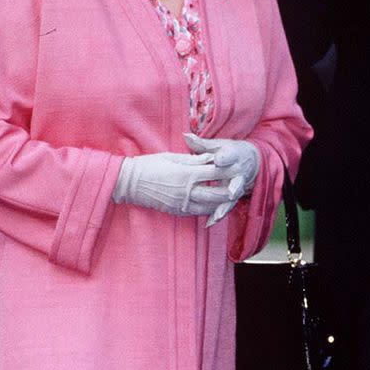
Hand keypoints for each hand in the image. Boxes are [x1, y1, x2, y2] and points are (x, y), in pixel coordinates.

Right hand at [112, 151, 231, 216]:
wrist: (129, 184)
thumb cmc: (148, 165)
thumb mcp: (171, 157)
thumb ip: (192, 159)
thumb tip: (210, 158)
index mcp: (186, 174)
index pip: (214, 171)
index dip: (228, 168)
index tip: (238, 164)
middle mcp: (187, 191)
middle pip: (217, 193)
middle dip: (231, 188)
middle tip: (240, 183)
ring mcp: (182, 204)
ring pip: (210, 206)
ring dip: (222, 202)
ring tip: (231, 195)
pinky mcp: (178, 211)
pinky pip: (198, 213)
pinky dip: (208, 209)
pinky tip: (214, 204)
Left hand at [183, 132, 259, 225]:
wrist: (249, 160)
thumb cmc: (228, 152)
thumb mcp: (217, 145)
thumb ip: (201, 144)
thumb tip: (185, 136)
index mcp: (232, 156)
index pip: (229, 156)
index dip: (225, 158)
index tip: (219, 160)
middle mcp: (237, 172)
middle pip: (236, 180)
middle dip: (234, 186)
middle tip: (230, 191)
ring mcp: (237, 186)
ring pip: (232, 197)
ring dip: (225, 207)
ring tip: (217, 215)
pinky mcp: (233, 196)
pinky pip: (226, 207)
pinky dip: (218, 214)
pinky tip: (209, 223)